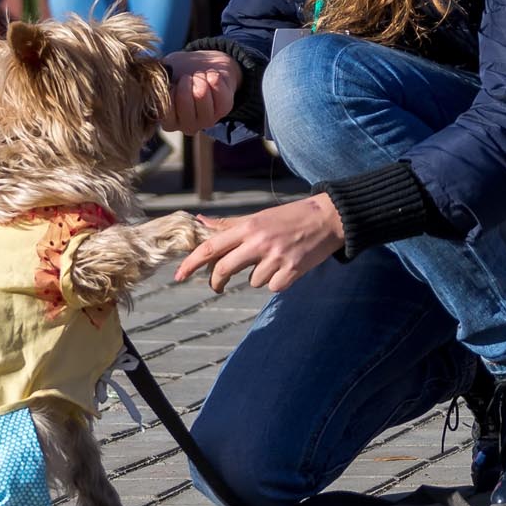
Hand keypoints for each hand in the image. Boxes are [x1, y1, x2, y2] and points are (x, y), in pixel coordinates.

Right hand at [159, 49, 242, 133]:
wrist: (205, 66)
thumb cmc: (179, 72)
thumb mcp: (164, 75)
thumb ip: (158, 83)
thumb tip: (163, 86)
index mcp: (168, 122)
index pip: (165, 108)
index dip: (169, 89)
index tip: (173, 82)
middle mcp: (187, 126)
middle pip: (184, 100)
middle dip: (185, 81)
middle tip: (188, 78)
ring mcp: (206, 120)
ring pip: (201, 95)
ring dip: (200, 78)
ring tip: (199, 77)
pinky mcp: (223, 110)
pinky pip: (218, 91)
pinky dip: (213, 76)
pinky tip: (211, 77)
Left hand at [172, 194, 344, 293]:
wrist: (327, 218)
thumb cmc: (289, 217)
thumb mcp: (257, 217)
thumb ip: (228, 224)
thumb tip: (200, 221)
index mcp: (248, 227)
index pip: (211, 246)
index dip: (191, 262)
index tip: (179, 275)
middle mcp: (258, 241)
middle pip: (224, 269)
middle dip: (217, 281)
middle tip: (218, 286)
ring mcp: (276, 257)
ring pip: (252, 281)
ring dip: (259, 276)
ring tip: (274, 261)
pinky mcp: (292, 270)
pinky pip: (274, 287)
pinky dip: (278, 282)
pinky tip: (288, 268)